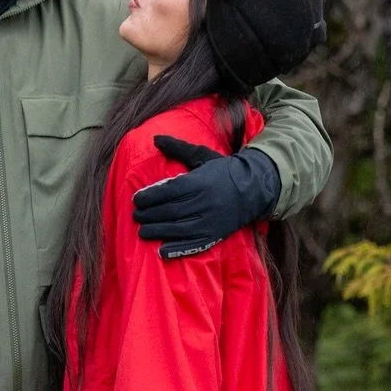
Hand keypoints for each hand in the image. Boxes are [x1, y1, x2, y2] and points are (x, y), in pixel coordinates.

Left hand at [132, 138, 280, 258]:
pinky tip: (162, 252)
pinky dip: (177, 250)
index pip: (169, 191)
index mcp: (200, 182)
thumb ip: (178, 149)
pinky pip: (194, 245)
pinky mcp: (216, 236)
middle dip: (150, 214)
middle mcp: (204, 202)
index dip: (150, 196)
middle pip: (171, 211)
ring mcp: (210, 221)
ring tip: (142, 231)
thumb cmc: (224, 170)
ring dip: (158, 231)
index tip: (136, 199)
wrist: (255, 188)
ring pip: (179, 229)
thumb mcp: (202, 156)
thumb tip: (155, 138)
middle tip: (135, 215)